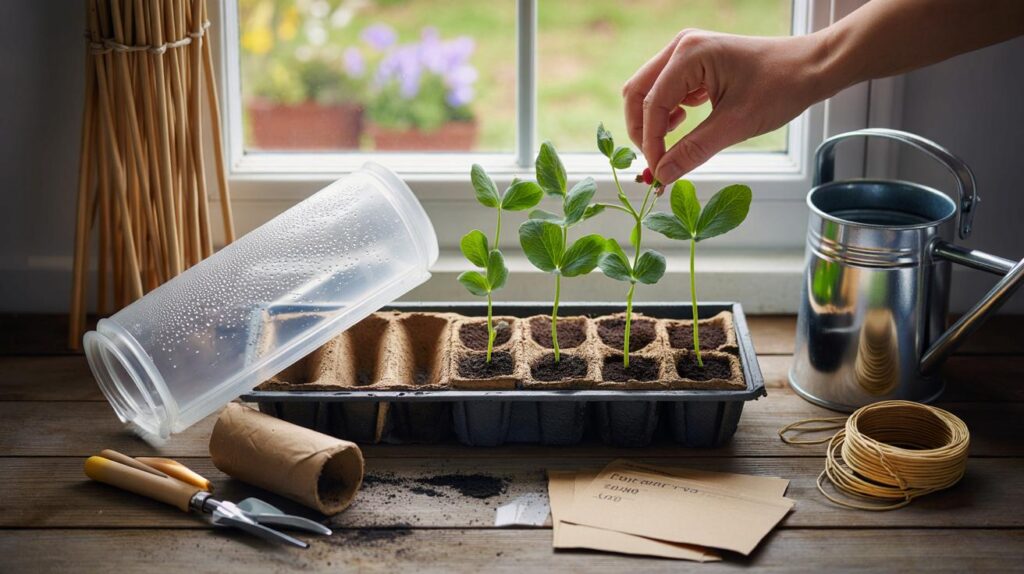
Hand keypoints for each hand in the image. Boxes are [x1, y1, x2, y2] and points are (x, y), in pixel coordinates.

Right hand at [623, 29, 829, 182]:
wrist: (810, 67)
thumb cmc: (781, 87)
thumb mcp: (735, 125)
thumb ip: (693, 150)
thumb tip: (662, 175)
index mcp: (689, 54)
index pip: (652, 104)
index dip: (651, 142)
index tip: (658, 173)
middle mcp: (682, 46)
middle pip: (637, 92)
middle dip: (642, 130)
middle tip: (656, 161)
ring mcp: (686, 51)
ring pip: (648, 91)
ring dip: (653, 121)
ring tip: (674, 141)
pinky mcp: (694, 61)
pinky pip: (665, 89)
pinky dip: (667, 112)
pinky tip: (686, 122)